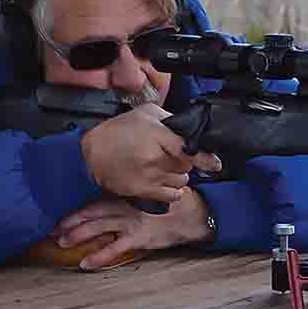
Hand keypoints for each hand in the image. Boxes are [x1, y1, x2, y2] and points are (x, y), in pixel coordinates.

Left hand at [51, 189, 215, 270]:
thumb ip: (135, 195)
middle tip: (51, 229)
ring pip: (99, 227)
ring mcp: (133, 223)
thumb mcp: (154, 193)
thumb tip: (117, 197)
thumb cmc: (177, 204)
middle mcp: (127, 207)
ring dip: (78, 235)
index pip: (97, 200)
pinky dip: (99, 256)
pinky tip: (85, 264)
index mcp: (129, 195)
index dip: (78, 208)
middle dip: (70, 221)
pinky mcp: (141, 238)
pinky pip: (115, 248)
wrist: (197, 214)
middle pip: (92, 212)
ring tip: (61, 242)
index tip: (60, 214)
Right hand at [80, 103, 220, 201]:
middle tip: (167, 153)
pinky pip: (172, 195)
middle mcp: (154, 157)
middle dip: (183, 160)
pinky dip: (172, 190)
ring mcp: (149, 176)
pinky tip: (162, 180)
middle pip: (187, 165)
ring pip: (182, 180)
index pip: (189, 149)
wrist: (91, 152)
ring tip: (160, 166)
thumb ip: (172, 121)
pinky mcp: (143, 191)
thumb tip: (193, 132)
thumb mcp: (148, 113)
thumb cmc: (119, 130)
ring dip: (177, 174)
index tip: (216, 165)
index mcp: (157, 135)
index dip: (206, 158)